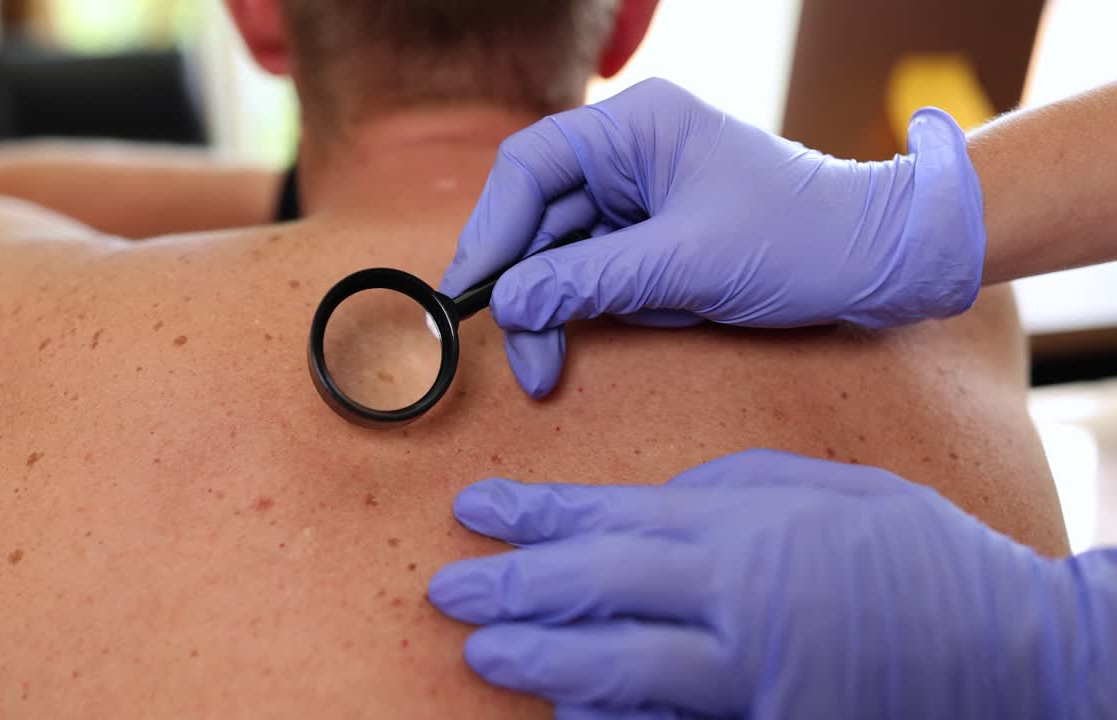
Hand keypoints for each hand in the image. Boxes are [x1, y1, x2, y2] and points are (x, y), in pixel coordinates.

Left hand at [429, 450, 1113, 718]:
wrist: (1014, 649)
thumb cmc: (913, 553)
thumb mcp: (817, 487)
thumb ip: (721, 493)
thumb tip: (644, 507)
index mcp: (743, 527)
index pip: (606, 516)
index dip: (530, 515)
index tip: (472, 509)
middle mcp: (734, 600)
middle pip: (593, 591)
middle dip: (510, 588)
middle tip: (448, 588)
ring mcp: (750, 678)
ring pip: (615, 669)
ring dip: (540, 659)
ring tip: (480, 651)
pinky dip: (608, 719)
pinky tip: (565, 709)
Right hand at [440, 78, 984, 397]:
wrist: (880, 262)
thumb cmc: (800, 238)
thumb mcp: (687, 263)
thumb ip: (588, 281)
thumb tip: (508, 305)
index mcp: (635, 125)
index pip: (529, 167)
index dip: (490, 230)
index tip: (471, 293)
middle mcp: (627, 154)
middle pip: (536, 218)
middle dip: (523, 288)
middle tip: (518, 354)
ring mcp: (638, 197)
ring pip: (558, 254)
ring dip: (553, 311)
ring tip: (551, 367)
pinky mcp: (650, 237)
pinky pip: (594, 274)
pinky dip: (592, 312)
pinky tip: (614, 334)